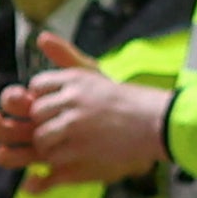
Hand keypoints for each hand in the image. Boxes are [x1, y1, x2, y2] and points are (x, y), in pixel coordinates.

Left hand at [0, 35, 171, 182]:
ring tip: (73, 143)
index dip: (46, 99)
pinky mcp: (80, 148)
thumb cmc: (130, 101)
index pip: (38, 86)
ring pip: (41, 137)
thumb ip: (67, 56)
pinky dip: (63, 160)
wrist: (160, 124)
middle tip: (68, 128)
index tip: (61, 107)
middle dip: (47, 123)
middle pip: (36, 112)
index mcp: (76, 78)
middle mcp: (73, 98)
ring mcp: (75, 124)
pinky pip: (53, 157)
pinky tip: (80, 154)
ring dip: (53, 144)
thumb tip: (41, 37)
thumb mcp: (96, 74)